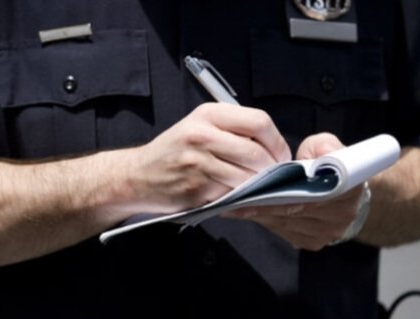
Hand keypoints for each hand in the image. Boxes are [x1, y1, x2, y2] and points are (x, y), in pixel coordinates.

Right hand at [125, 103, 290, 213]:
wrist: (138, 176)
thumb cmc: (175, 151)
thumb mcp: (199, 126)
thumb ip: (233, 130)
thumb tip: (273, 147)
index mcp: (208, 114)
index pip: (259, 121)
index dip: (277, 141)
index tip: (281, 155)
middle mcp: (202, 134)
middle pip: (256, 151)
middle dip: (273, 168)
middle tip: (275, 176)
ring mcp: (198, 162)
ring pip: (247, 177)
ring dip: (259, 186)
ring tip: (258, 186)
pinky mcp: (196, 188)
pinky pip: (232, 194)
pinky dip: (241, 197)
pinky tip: (237, 195)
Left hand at [223, 133, 362, 250]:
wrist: (346, 191)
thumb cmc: (331, 165)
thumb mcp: (328, 146)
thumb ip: (323, 146)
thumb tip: (321, 153)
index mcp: (349, 189)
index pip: (315, 193)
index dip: (285, 193)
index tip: (259, 191)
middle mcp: (339, 216)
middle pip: (294, 211)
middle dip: (262, 204)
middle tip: (236, 197)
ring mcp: (326, 233)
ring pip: (284, 223)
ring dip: (259, 214)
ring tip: (234, 204)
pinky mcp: (312, 242)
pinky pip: (282, 231)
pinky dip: (264, 220)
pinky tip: (246, 212)